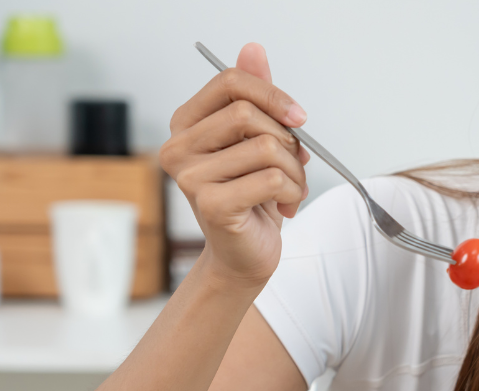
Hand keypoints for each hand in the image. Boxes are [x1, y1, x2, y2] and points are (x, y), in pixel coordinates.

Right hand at [159, 43, 309, 289]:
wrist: (246, 254)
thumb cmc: (252, 196)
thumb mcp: (259, 141)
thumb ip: (256, 97)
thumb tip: (253, 49)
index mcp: (187, 123)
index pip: (230, 82)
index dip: (273, 94)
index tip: (300, 118)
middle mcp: (178, 147)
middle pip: (249, 114)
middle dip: (288, 141)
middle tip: (294, 165)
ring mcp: (190, 177)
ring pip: (267, 148)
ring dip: (295, 172)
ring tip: (289, 190)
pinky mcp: (210, 204)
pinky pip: (271, 179)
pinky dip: (292, 192)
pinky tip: (283, 207)